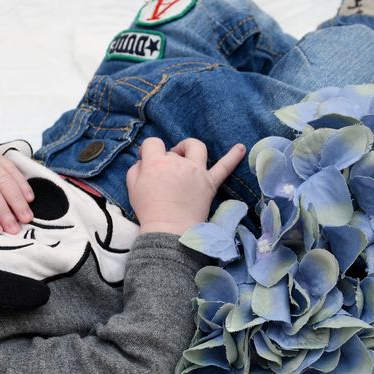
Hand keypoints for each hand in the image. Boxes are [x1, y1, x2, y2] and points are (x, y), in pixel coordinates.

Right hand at [126, 137, 244, 234]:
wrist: (169, 230)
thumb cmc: (148, 211)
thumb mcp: (132, 188)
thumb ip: (136, 169)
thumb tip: (144, 161)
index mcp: (157, 162)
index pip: (153, 143)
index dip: (148, 150)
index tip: (147, 161)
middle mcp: (178, 162)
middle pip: (173, 150)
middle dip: (168, 157)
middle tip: (165, 172)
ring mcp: (196, 171)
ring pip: (196, 148)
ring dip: (190, 148)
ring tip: (186, 156)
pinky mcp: (210, 183)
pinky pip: (224, 167)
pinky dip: (233, 156)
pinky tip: (241, 148)